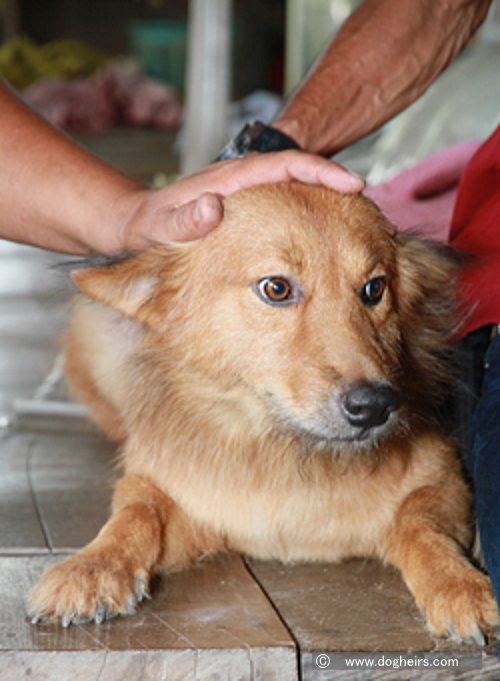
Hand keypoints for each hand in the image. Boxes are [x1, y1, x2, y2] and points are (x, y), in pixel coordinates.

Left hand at [109, 151, 363, 252]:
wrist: (136, 224)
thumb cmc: (149, 227)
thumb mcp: (160, 227)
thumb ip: (182, 221)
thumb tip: (212, 207)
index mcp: (230, 181)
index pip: (283, 165)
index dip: (319, 171)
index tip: (351, 183)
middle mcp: (242, 182)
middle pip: (298, 173)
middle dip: (334, 184)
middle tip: (370, 206)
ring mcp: (246, 195)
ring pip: (294, 189)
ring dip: (324, 200)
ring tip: (357, 220)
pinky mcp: (246, 209)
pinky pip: (285, 205)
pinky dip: (308, 212)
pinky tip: (323, 235)